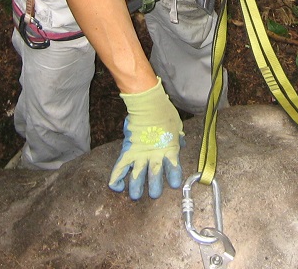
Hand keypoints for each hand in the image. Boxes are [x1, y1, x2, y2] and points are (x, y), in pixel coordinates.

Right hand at [108, 77, 183, 198]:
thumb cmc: (163, 111)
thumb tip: (181, 141)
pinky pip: (120, 167)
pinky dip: (116, 179)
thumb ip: (177, 136)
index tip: (173, 184)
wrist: (149, 103)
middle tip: (153, 194)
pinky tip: (117, 187)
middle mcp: (155, 155)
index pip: (173, 168)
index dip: (174, 177)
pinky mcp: (128, 150)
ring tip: (135, 195)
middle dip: (154, 187)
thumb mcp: (175, 126)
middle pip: (154, 176)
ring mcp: (140, 154)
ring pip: (137, 176)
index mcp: (169, 149)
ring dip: (136, 187)